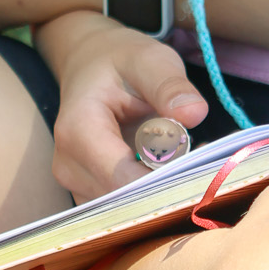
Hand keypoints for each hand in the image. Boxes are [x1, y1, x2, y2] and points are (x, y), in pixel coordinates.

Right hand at [36, 13, 208, 201]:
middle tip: (199, 158)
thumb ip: (170, 86)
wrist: (90, 63)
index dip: (162, 180)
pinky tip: (168, 168)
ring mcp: (76, 183)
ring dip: (159, 191)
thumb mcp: (149, 60)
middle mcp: (68, 165)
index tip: (199, 165)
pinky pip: (123, 208)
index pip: (121, 179)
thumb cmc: (120, 61)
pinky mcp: (88, 193)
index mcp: (78, 130)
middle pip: (123, 199)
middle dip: (164, 186)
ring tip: (183, 156)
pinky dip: (150, 193)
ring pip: (126, 209)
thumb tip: (194, 113)